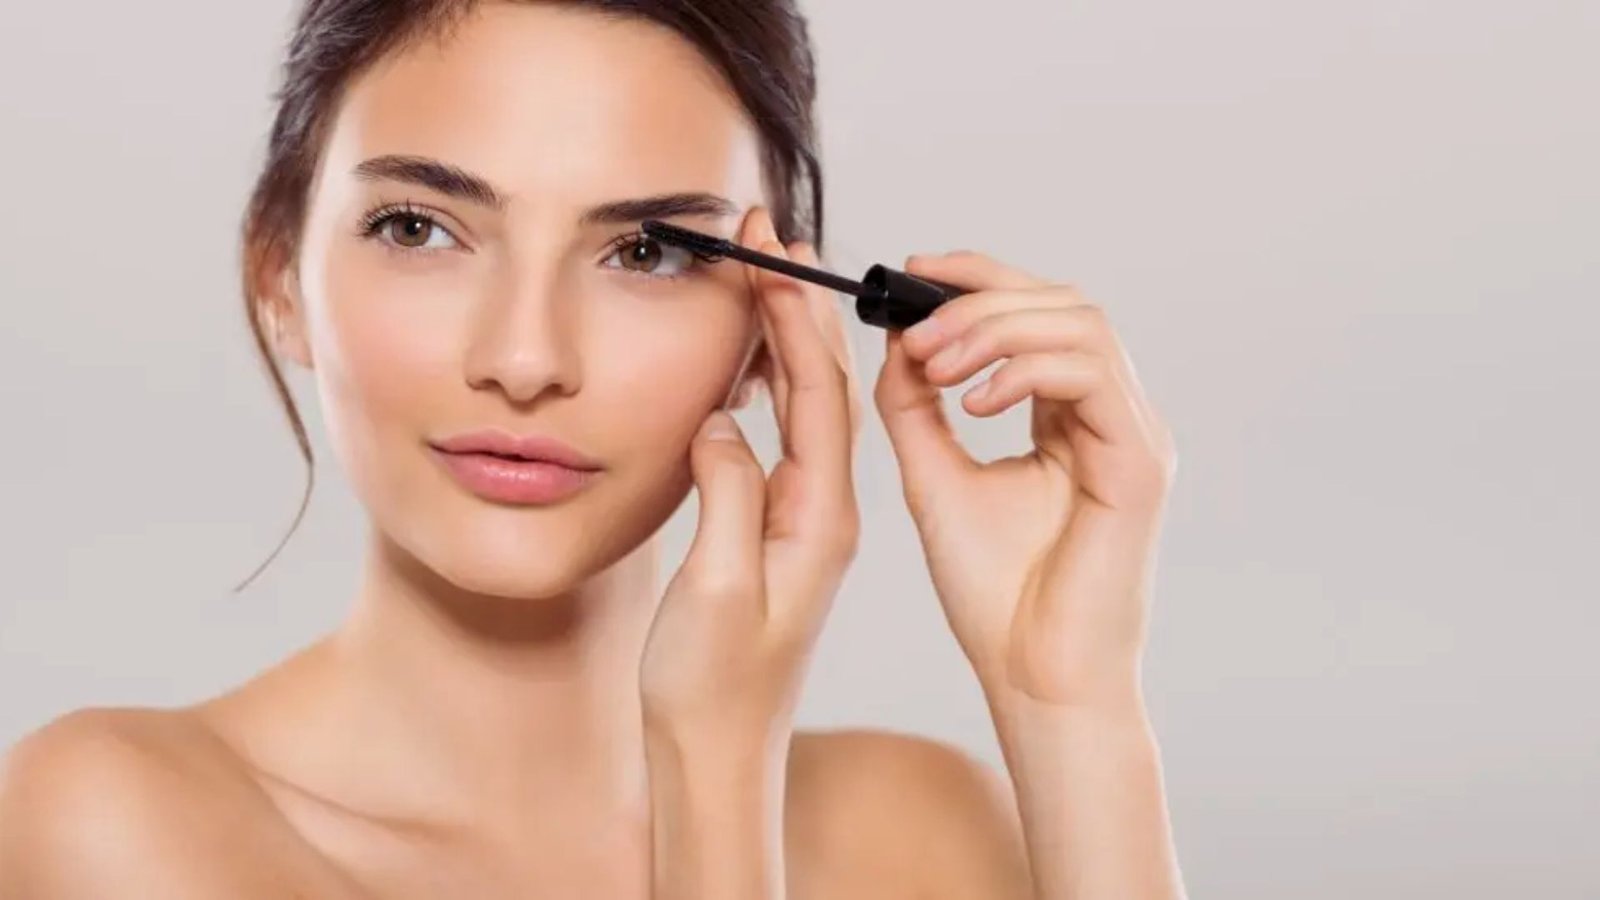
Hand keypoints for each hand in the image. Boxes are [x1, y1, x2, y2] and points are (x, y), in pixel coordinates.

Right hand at [640, 208, 860, 739]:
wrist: (720, 758)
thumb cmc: (712, 688)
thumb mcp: (713, 592)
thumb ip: (728, 498)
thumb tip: (727, 420)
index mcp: (819, 518)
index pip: (820, 392)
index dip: (797, 315)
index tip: (773, 251)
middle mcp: (825, 512)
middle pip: (825, 386)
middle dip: (800, 305)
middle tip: (770, 236)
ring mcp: (805, 522)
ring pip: (808, 409)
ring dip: (788, 338)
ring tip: (763, 276)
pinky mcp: (781, 534)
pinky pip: (787, 440)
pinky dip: (772, 387)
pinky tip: (751, 365)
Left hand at [874, 251, 1176, 708]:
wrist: (1034, 678)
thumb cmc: (996, 596)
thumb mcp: (935, 478)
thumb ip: (918, 406)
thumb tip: (898, 337)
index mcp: (1070, 418)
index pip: (1036, 312)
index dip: (978, 277)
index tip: (911, 270)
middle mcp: (1111, 416)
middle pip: (1063, 302)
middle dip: (980, 300)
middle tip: (917, 332)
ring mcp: (1133, 435)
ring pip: (1081, 323)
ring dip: (997, 327)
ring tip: (938, 364)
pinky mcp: (1140, 461)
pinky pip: (1092, 374)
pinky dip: (1027, 369)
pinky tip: (976, 403)